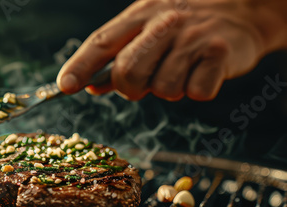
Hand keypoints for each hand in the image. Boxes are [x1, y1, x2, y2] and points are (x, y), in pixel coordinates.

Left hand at [57, 0, 286, 100]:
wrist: (244, 10)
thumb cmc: (185, 25)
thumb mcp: (148, 29)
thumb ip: (119, 57)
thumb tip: (91, 86)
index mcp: (139, 15)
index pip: (102, 43)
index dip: (80, 66)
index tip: (65, 87)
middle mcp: (163, 23)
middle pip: (128, 73)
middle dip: (132, 88)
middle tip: (147, 83)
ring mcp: (192, 37)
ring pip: (163, 89)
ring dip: (169, 89)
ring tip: (182, 69)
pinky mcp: (219, 53)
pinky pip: (196, 92)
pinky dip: (197, 90)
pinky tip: (203, 71)